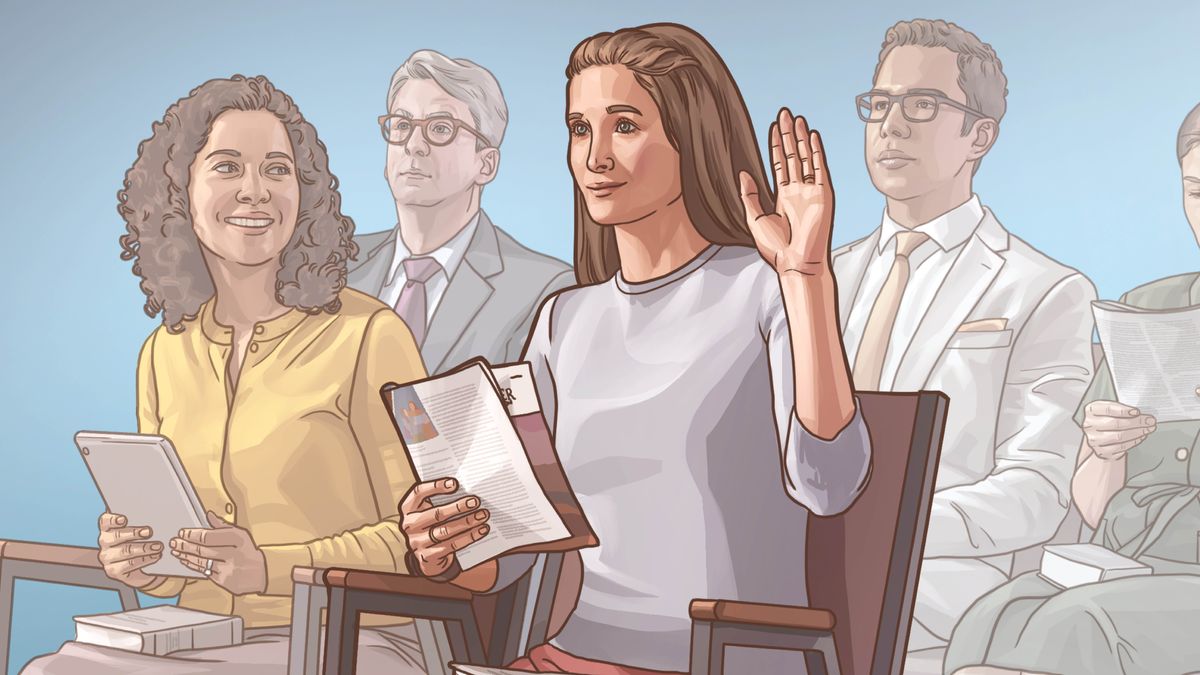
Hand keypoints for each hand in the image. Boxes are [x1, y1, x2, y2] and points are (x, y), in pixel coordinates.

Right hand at [97, 512, 163, 589]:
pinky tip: (156, 556)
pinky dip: (144, 560)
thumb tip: (154, 514)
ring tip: (158, 546)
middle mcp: (105, 542)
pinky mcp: (113, 570)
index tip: (124, 519)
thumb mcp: (139, 531)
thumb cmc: (139, 542)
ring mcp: (107, 558)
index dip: (113, 520)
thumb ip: (141, 523)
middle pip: (116, 536)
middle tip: (149, 531)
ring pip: (124, 551)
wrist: (139, 567)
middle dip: (134, 533)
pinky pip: (129, 565)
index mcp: (108, 529)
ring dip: (143, 548)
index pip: (105, 522)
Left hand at [170, 511, 265, 594]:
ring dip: (186, 556)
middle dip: (185, 546)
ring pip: (201, 562)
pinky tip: (186, 561)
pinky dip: (193, 566)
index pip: (210, 536)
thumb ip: (222, 526)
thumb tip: (208, 515)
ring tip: (176, 551)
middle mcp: (233, 554)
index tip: (182, 532)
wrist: (262, 573)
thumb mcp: (241, 535)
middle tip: (174, 542)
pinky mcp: (224, 581)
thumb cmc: (248, 551)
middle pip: (203, 550)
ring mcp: (228, 569)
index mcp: (238, 539)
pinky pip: (204, 572)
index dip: (193, 534)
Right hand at [399, 477, 489, 576]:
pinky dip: (469, 537)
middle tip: (475, 501)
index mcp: (408, 508)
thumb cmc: (432, 525)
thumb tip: (466, 488)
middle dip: (458, 507)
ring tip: (482, 515)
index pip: (418, 493)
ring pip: (446, 531)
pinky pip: (452, 545)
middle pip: (436, 514)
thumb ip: (441, 500)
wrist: (427, 556)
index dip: (436, 487)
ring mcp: (417, 542)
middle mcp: (410, 525)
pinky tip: (481, 530)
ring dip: (467, 522)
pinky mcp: (428, 556)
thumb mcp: (430, 511)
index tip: (455, 483)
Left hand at [740, 108, 834, 278]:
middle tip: (785, 113)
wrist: (795, 262)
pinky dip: (817, 152)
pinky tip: (812, 136)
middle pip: (793, 156)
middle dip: (789, 135)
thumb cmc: (776, 249)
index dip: (776, 146)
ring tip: (797, 118)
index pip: (780, 164)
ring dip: (802, 138)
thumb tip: (743, 174)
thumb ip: (749, 196)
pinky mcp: (823, 194)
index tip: (774, 128)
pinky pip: (820, 168)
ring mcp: (812, 191)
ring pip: (806, 158)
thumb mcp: (755, 219)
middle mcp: (798, 191)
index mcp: (782, 197)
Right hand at [1082, 400, 1156, 460]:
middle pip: (1115, 423)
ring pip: (1119, 436)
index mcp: (1091, 410)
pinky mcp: (1101, 451)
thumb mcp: (1112, 409)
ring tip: (1148, 428)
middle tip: (1149, 421)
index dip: (1123, 410)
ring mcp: (1094, 439)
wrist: (1102, 437)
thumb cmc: (1110, 419)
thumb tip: (1141, 413)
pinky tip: (1141, 437)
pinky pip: (1121, 447)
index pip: (1107, 409)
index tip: (1137, 411)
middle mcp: (1089, 424)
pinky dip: (1134, 441)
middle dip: (1136, 422)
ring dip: (1137, 432)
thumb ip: (1123, 408)